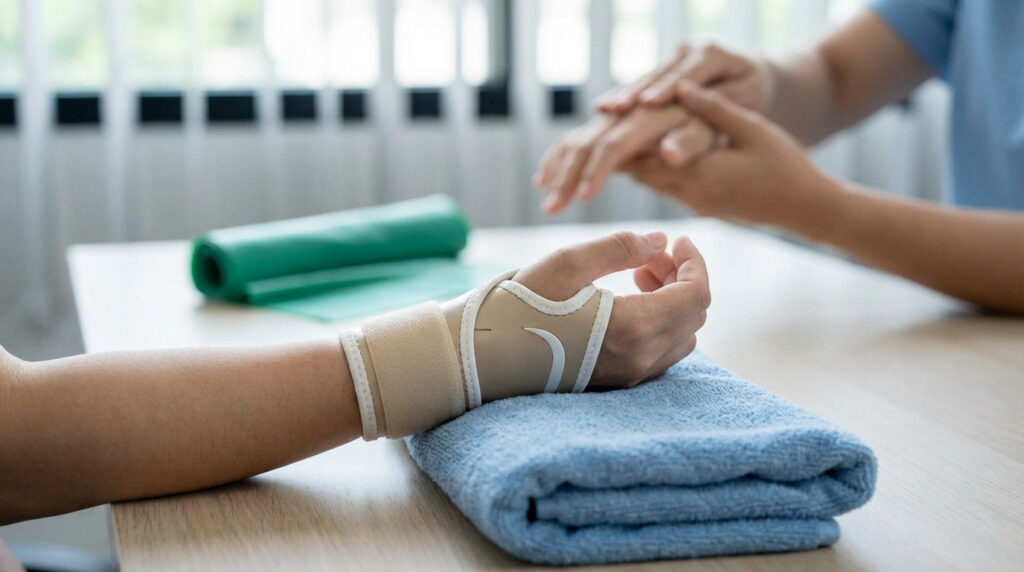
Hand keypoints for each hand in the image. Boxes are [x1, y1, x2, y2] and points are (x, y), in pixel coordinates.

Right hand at [512, 231, 709, 388]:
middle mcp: (638, 359)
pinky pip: (661, 354)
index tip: (678, 240)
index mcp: (633, 327)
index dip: (696, 262)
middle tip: (651, 255)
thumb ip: (621, 248)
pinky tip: (629, 303)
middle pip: (693, 316)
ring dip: (673, 302)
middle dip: (682, 278)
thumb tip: (660, 242)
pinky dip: (660, 324)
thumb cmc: (520, 305)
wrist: (485, 356)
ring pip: (681, 337)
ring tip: (640, 276)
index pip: (696, 295)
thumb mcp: (568, 263)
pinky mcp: (616, 383)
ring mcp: (629, 376)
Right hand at [533, 106, 715, 214]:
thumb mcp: (715, 130)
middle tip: (551, 209)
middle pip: (587, 141)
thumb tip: (668, 154)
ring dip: (558, 171)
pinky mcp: (610, 122)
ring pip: (577, 139)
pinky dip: (558, 159)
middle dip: (567, 176)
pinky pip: (576, 138)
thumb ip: (692, 142)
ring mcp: (615, 115)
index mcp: (652, 113)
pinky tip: (543, 180)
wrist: (717, 94)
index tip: (582, 198)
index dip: (597, 169)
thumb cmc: (722, 121)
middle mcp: (627, 109)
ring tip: (547, 203)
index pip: (616, 143)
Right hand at [595, 42, 773, 115]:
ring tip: (602, 111)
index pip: (688, 73)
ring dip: (620, 97)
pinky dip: (618, 101)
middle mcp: (685, 52)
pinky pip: (635, 89)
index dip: (667, 87)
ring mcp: (668, 61)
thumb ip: (715, 113)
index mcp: (712, 54)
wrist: (749, 79)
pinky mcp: (657, 75)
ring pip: (641, 81)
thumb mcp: (744, 105)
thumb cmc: (751, 96)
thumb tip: (682, 141)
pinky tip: (600, 112)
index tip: (647, 104)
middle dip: (634, 93)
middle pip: (657, 75)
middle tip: (614, 109)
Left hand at [622, 84, 837, 227]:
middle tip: (590, 134)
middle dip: (614, 154)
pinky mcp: (701, 206)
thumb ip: (714, 110)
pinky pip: (664, 186)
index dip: (620, 140)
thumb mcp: (753, 130)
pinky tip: (637, 155)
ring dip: (628, 163)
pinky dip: (648, 169)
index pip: (646, 156)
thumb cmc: (787, 167)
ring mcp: (694, 204)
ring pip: (648, 181)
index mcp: (701, 174)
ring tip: (604, 143)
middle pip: (639, 172)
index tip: (601, 122)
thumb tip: (680, 87)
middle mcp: (690, 194)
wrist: (808, 209)